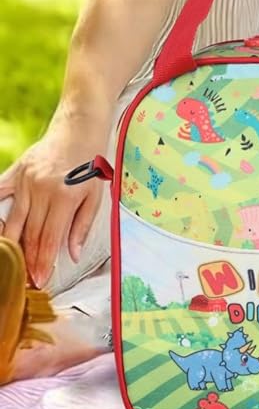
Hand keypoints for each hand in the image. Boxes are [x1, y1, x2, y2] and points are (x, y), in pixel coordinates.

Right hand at [0, 121, 107, 287]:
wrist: (80, 129)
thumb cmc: (91, 164)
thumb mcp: (96, 194)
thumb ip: (82, 226)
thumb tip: (72, 255)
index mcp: (65, 196)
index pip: (50, 238)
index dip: (43, 262)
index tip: (40, 279)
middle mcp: (42, 190)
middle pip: (30, 233)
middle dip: (28, 259)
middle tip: (26, 278)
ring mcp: (26, 181)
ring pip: (14, 220)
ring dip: (12, 244)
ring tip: (11, 263)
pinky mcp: (15, 172)